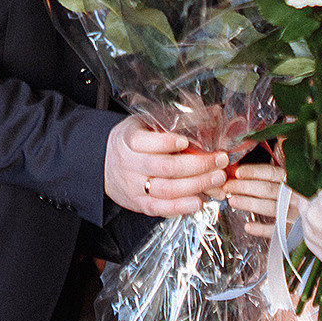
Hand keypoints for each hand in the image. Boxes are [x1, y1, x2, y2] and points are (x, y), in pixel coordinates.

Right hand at [104, 116, 226, 215]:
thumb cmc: (131, 141)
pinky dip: (181, 207)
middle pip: (163, 167)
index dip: (166, 142)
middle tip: (219, 160)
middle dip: (196, 165)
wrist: (102, 165)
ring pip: (166, 189)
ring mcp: (134, 186)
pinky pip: (161, 209)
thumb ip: (172, 120)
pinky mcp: (139, 204)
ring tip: (217, 178)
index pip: (143, 142)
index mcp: (128, 140)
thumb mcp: (144, 124)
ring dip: (195, 185)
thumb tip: (212, 112)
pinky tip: (199, 201)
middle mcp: (129, 164)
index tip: (186, 141)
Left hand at [222, 160, 298, 234]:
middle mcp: (295, 196)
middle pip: (266, 189)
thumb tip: (266, 156)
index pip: (271, 173)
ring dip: (248, 204)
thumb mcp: (297, 180)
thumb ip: (279, 173)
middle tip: (227, 187)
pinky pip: (276, 230)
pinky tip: (248, 226)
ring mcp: (296, 214)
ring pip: (269, 208)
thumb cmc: (304, 197)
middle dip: (244, 187)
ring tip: (232, 201)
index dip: (253, 172)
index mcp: (294, 180)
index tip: (237, 172)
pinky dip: (261, 229)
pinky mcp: (295, 232)